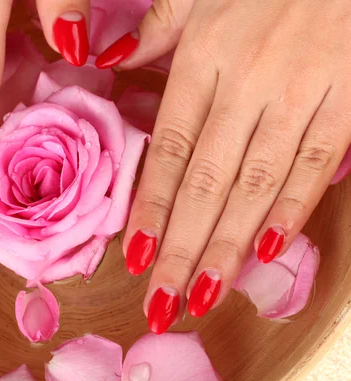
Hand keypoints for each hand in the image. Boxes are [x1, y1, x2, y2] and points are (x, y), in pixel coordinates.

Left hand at [111, 0, 350, 332]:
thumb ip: (153, 31)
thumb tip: (101, 60)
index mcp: (203, 60)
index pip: (170, 152)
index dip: (149, 207)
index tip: (134, 256)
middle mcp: (244, 82)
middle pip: (206, 182)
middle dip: (181, 247)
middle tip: (162, 301)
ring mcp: (298, 90)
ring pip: (256, 183)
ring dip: (228, 244)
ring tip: (203, 292)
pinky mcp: (347, 94)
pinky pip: (317, 160)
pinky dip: (294, 207)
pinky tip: (270, 250)